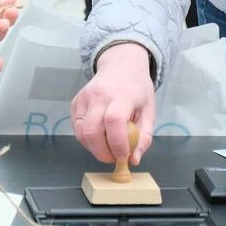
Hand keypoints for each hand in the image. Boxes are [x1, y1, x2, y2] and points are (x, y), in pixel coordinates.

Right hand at [71, 43, 155, 165]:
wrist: (121, 65)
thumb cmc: (137, 89)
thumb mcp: (149, 111)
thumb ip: (144, 137)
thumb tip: (133, 160)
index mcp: (122, 95)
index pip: (114, 120)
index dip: (117, 144)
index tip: (124, 157)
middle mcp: (99, 95)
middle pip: (92, 131)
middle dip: (102, 153)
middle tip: (114, 158)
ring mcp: (84, 97)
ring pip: (81, 133)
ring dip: (93, 148)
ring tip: (108, 147)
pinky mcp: (75, 102)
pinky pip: (77, 128)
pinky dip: (87, 139)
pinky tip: (100, 136)